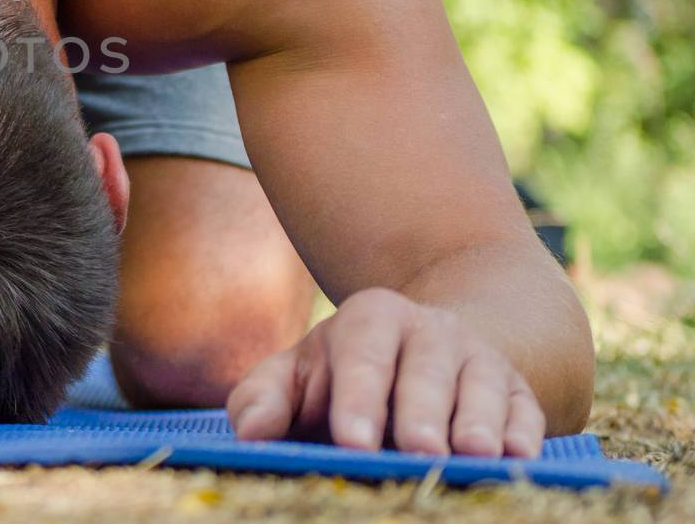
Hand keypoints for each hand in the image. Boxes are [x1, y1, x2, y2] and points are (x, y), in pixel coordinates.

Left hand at [226, 288, 544, 457]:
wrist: (425, 354)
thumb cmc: (343, 377)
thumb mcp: (297, 376)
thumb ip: (264, 399)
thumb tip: (250, 433)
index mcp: (371, 318)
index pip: (362, 353)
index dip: (358, 396)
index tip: (352, 439)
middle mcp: (430, 331)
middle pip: (425, 370)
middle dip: (420, 412)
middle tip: (416, 451)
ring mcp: (480, 359)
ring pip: (481, 387)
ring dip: (477, 423)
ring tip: (469, 456)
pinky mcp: (518, 391)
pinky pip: (525, 409)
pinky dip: (522, 433)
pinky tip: (515, 457)